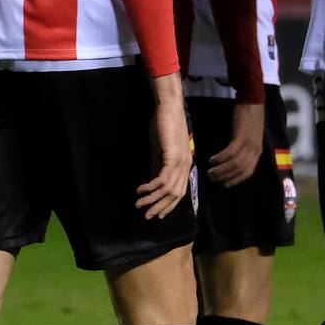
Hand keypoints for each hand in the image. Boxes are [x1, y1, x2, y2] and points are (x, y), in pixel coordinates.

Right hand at [137, 74, 191, 219]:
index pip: (179, 192)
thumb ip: (158, 166)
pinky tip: (140, 190)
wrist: (169, 108)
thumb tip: (152, 182)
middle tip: (146, 216)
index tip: (157, 215)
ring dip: (152, 200)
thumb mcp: (161, 150)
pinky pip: (162, 179)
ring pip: (168, 190)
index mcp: (185, 166)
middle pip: (175, 195)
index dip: (168, 206)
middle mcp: (185, 167)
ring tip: (139, 205)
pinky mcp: (171, 157)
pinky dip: (150, 187)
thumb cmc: (164, 126)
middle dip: (160, 208)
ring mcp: (180, 162)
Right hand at [205, 100, 263, 185]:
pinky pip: (230, 153)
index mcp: (257, 152)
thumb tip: (234, 160)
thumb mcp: (251, 137)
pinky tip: (212, 159)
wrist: (252, 102)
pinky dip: (220, 158)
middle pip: (239, 170)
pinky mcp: (241, 137)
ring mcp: (248, 144)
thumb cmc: (250, 118)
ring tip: (210, 171)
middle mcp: (254, 151)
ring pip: (234, 164)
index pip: (247, 173)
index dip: (236, 180)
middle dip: (225, 177)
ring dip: (221, 170)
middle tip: (212, 178)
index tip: (224, 185)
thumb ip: (245, 148)